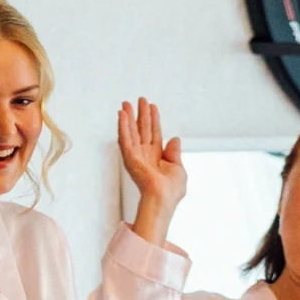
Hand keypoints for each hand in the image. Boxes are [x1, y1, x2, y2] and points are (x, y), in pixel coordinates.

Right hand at [118, 99, 185, 240]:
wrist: (163, 199)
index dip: (153, 120)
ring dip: (128, 117)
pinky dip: (123, 126)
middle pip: (142, 129)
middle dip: (140, 114)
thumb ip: (174, 153)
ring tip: (126, 104)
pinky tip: (122, 115)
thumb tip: (175, 139)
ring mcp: (136, 155)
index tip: (152, 107)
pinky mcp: (129, 157)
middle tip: (139, 100)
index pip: (154, 133)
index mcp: (157, 157)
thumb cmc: (171, 191)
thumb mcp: (178, 168)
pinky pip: (125, 138)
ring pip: (132, 131)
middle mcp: (145, 155)